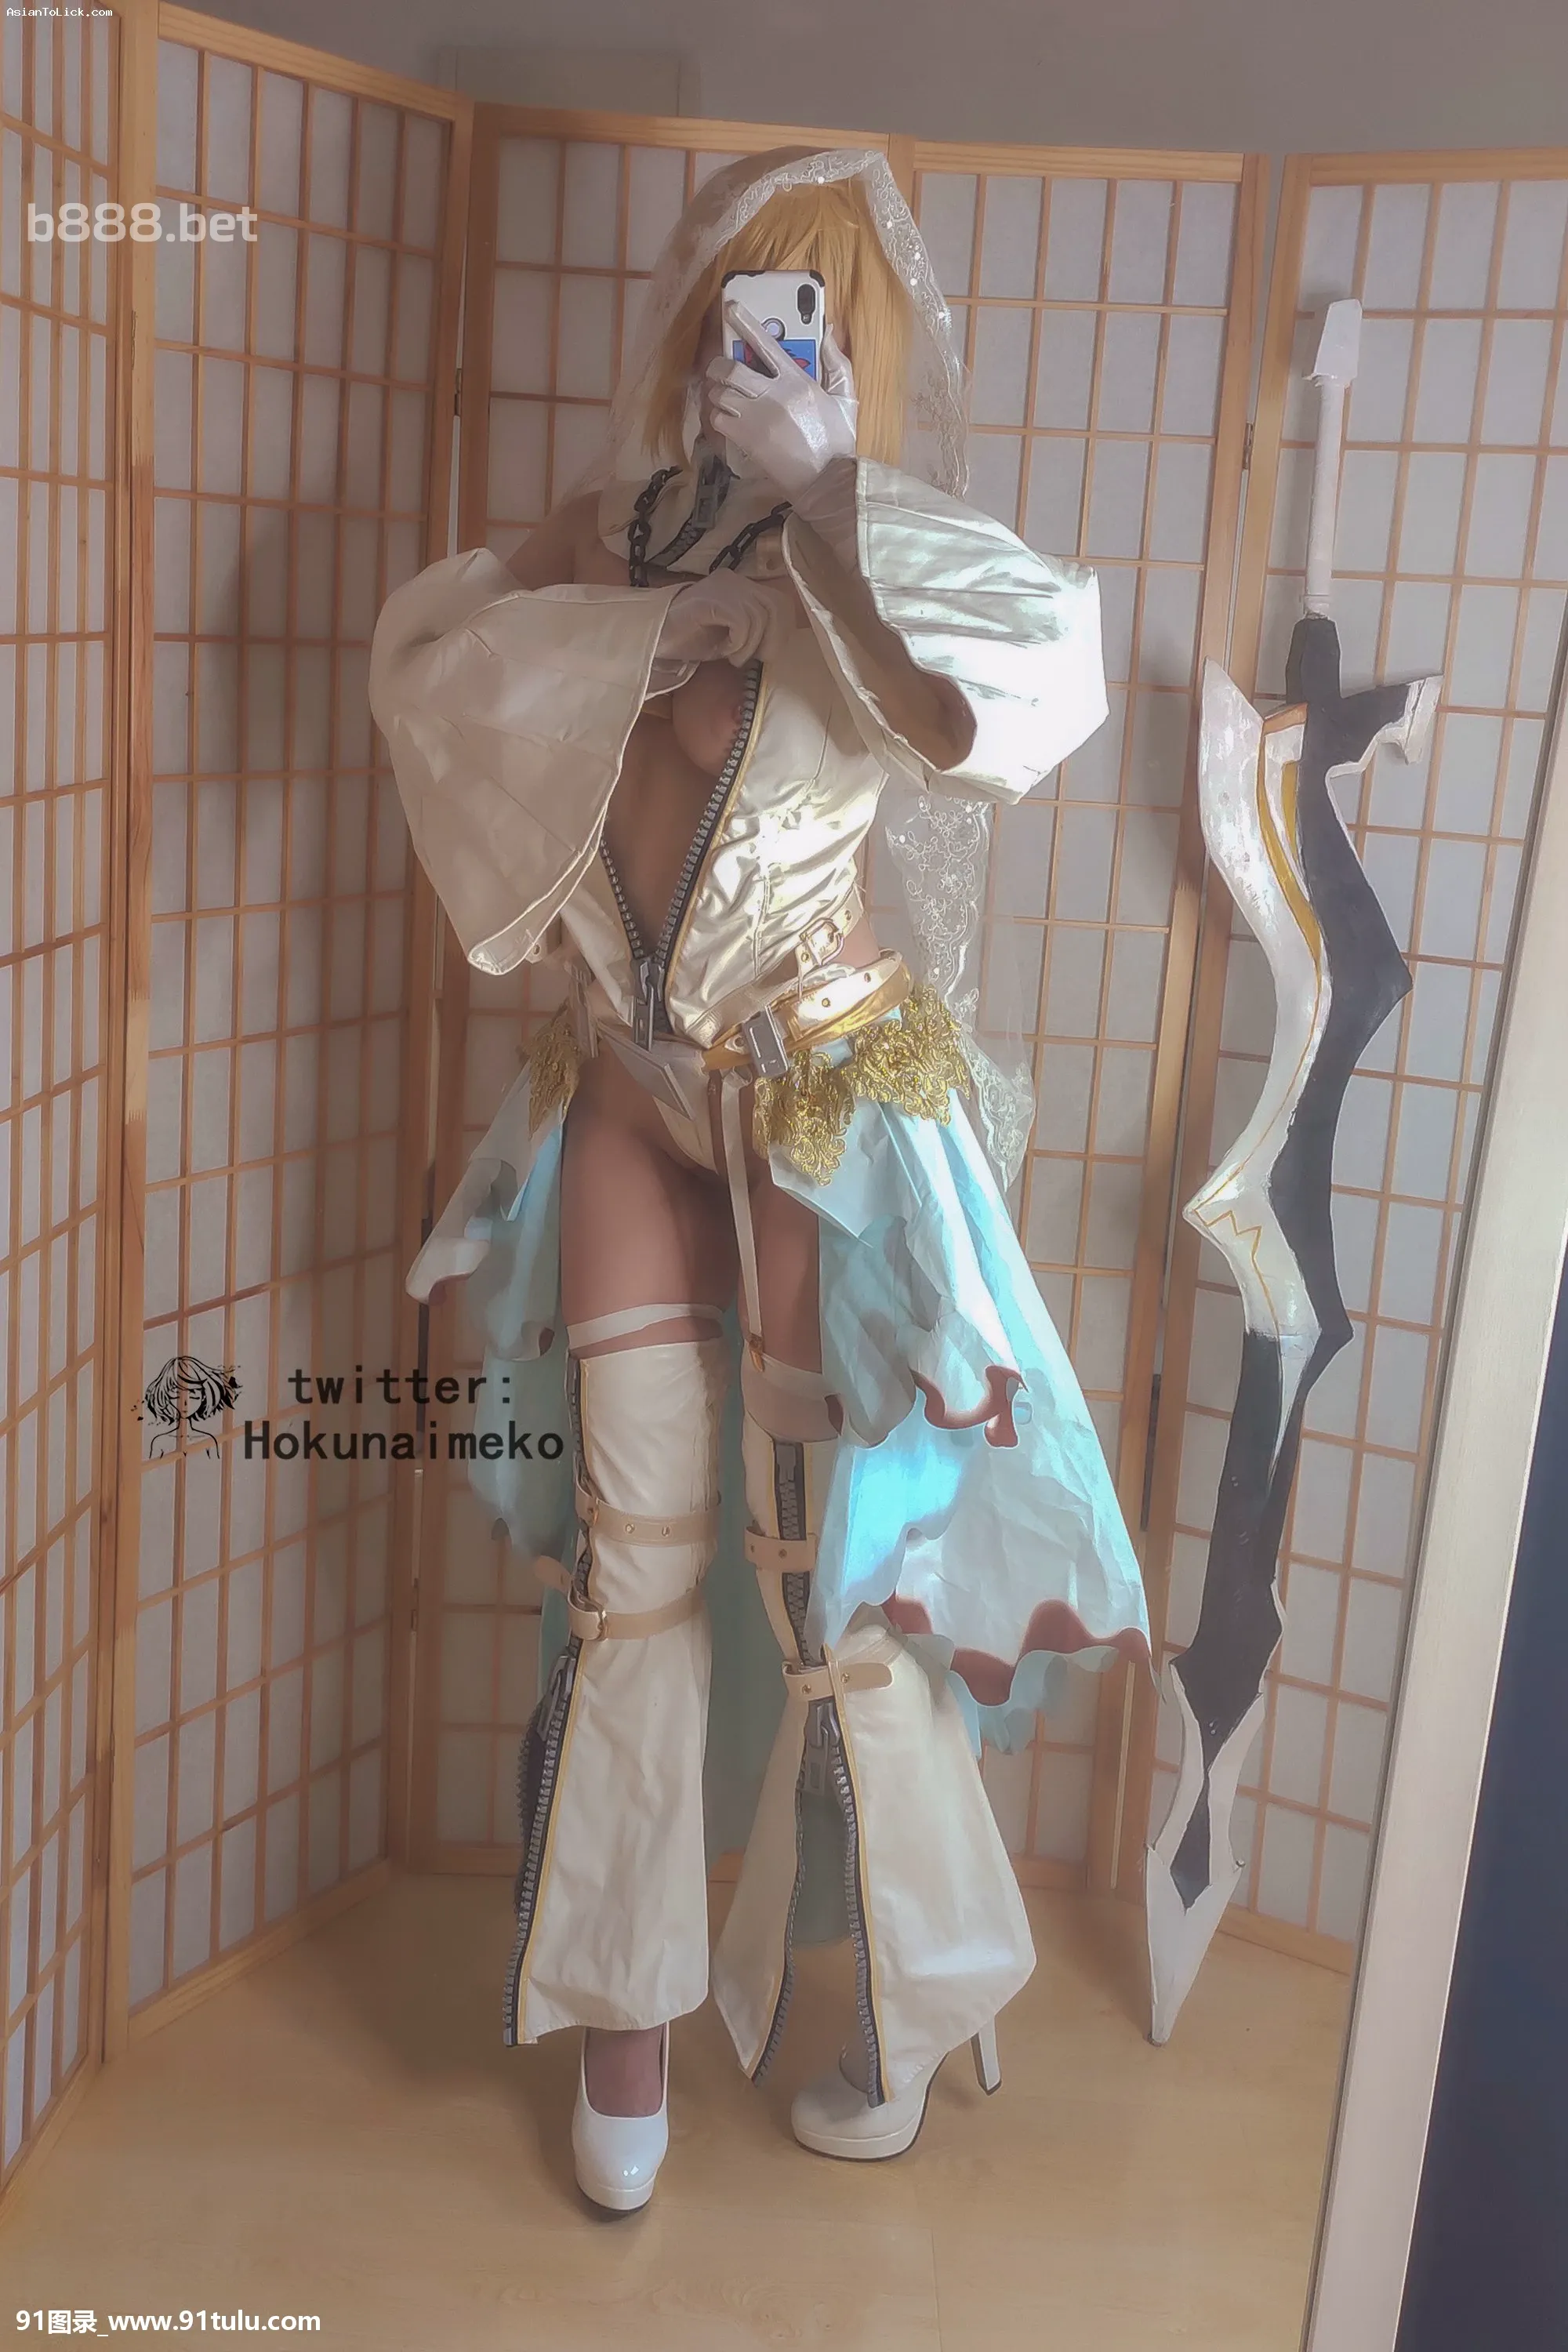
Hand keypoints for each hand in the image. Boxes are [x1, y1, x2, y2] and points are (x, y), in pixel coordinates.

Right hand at [653, 571, 789, 672]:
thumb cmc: (692, 639)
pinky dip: (738, 643)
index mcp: (741, 586)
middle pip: (776, 606)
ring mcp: (722, 588)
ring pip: (760, 617)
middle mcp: (735, 581)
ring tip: (733, 657)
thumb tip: (777, 643)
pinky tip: (723, 650)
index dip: (781, 630)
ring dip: (750, 646)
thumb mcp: (732, 634)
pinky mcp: (711, 601)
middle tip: (755, 659)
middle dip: (772, 639)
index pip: (779, 602)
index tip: (766, 653)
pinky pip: (742, 623)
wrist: (655, 638)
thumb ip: (754, 630)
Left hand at [700, 298, 856, 496]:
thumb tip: (828, 331)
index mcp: (798, 381)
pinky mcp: (747, 440)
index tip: (731, 309)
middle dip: (718, 365)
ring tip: (723, 395)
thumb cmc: (837, 441)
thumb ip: (837, 362)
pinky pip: (718, 420)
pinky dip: (717, 417)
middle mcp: (774, 395)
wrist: (826, 481)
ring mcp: (757, 418)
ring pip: (720, 393)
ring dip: (717, 392)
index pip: (767, 343)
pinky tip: (727, 419)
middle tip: (718, 368)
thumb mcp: (846, 398)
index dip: (746, 322)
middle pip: (731, 368)